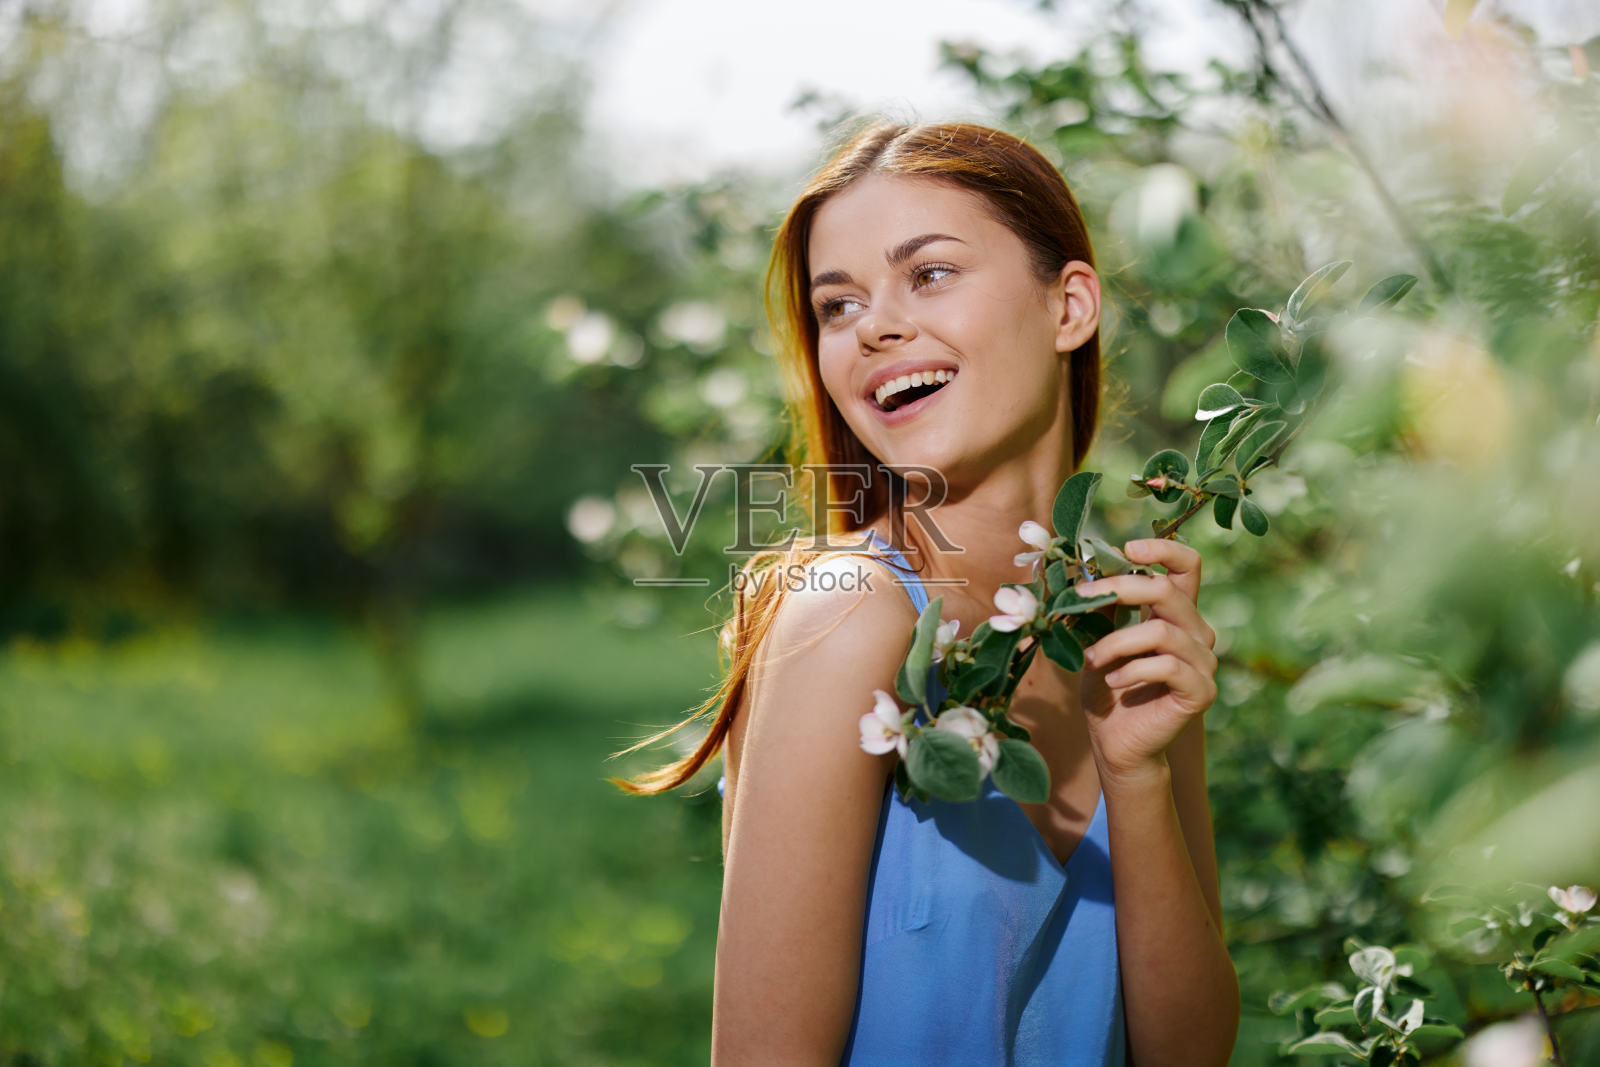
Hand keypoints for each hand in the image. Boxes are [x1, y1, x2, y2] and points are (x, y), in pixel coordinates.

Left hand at [1074, 539, 1217, 788]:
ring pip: (1161, 631)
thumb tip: (1089, 568)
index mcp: (1175, 614)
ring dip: (1116, 642)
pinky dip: (1132, 670)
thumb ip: (1104, 608)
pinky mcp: (1201, 691)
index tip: (1127, 549)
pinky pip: (1167, 666)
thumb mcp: (1098, 640)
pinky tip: (1112, 681)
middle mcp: (1196, 634)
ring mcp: (1203, 663)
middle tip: (1081, 600)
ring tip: (1090, 659)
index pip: (1187, 567)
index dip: (1163, 549)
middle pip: (1168, 590)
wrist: (1116, 744)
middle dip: (1120, 589)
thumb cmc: (1108, 688)